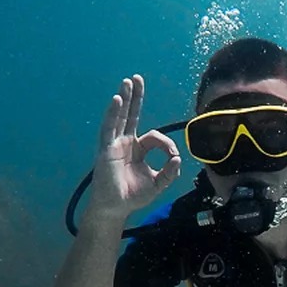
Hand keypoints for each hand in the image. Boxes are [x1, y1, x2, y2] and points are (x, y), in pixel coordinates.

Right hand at [84, 74, 181, 224]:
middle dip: (135, 97)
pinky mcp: (107, 149)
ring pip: (120, 117)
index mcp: (137, 150)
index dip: (166, 143)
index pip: (153, 136)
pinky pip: (109, 127)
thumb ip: (170, 172)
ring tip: (127, 81)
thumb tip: (178, 158)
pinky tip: (117, 99)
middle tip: (137, 78)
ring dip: (124, 99)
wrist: (115, 208)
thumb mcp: (158, 184)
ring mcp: (115, 144)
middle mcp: (125, 143)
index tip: (173, 157)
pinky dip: (113, 113)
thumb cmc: (133, 196)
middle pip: (131, 115)